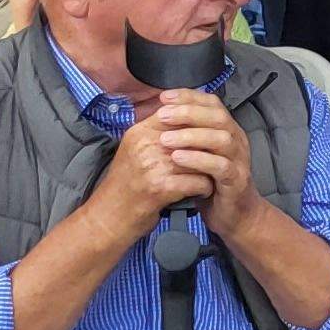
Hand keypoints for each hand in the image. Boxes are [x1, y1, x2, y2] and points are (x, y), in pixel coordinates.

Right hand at [88, 105, 207, 230]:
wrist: (108, 216)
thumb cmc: (126, 184)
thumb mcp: (135, 151)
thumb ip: (157, 133)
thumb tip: (186, 116)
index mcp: (139, 132)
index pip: (177, 114)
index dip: (199, 121)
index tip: (212, 131)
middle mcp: (145, 145)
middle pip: (192, 134)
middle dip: (210, 146)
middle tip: (221, 154)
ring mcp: (152, 166)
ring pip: (200, 157)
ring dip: (210, 167)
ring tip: (213, 174)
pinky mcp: (161, 188)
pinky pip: (198, 181)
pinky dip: (205, 187)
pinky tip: (204, 191)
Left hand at [152, 91, 262, 232]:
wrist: (234, 215)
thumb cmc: (211, 182)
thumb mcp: (198, 154)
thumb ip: (187, 134)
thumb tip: (160, 113)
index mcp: (227, 130)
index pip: (212, 103)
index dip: (189, 97)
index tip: (164, 97)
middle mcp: (237, 140)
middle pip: (218, 116)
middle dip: (188, 113)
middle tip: (162, 116)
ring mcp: (239, 160)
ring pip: (221, 139)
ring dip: (191, 136)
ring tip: (165, 139)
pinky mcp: (237, 180)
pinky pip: (221, 166)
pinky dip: (199, 160)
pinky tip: (178, 158)